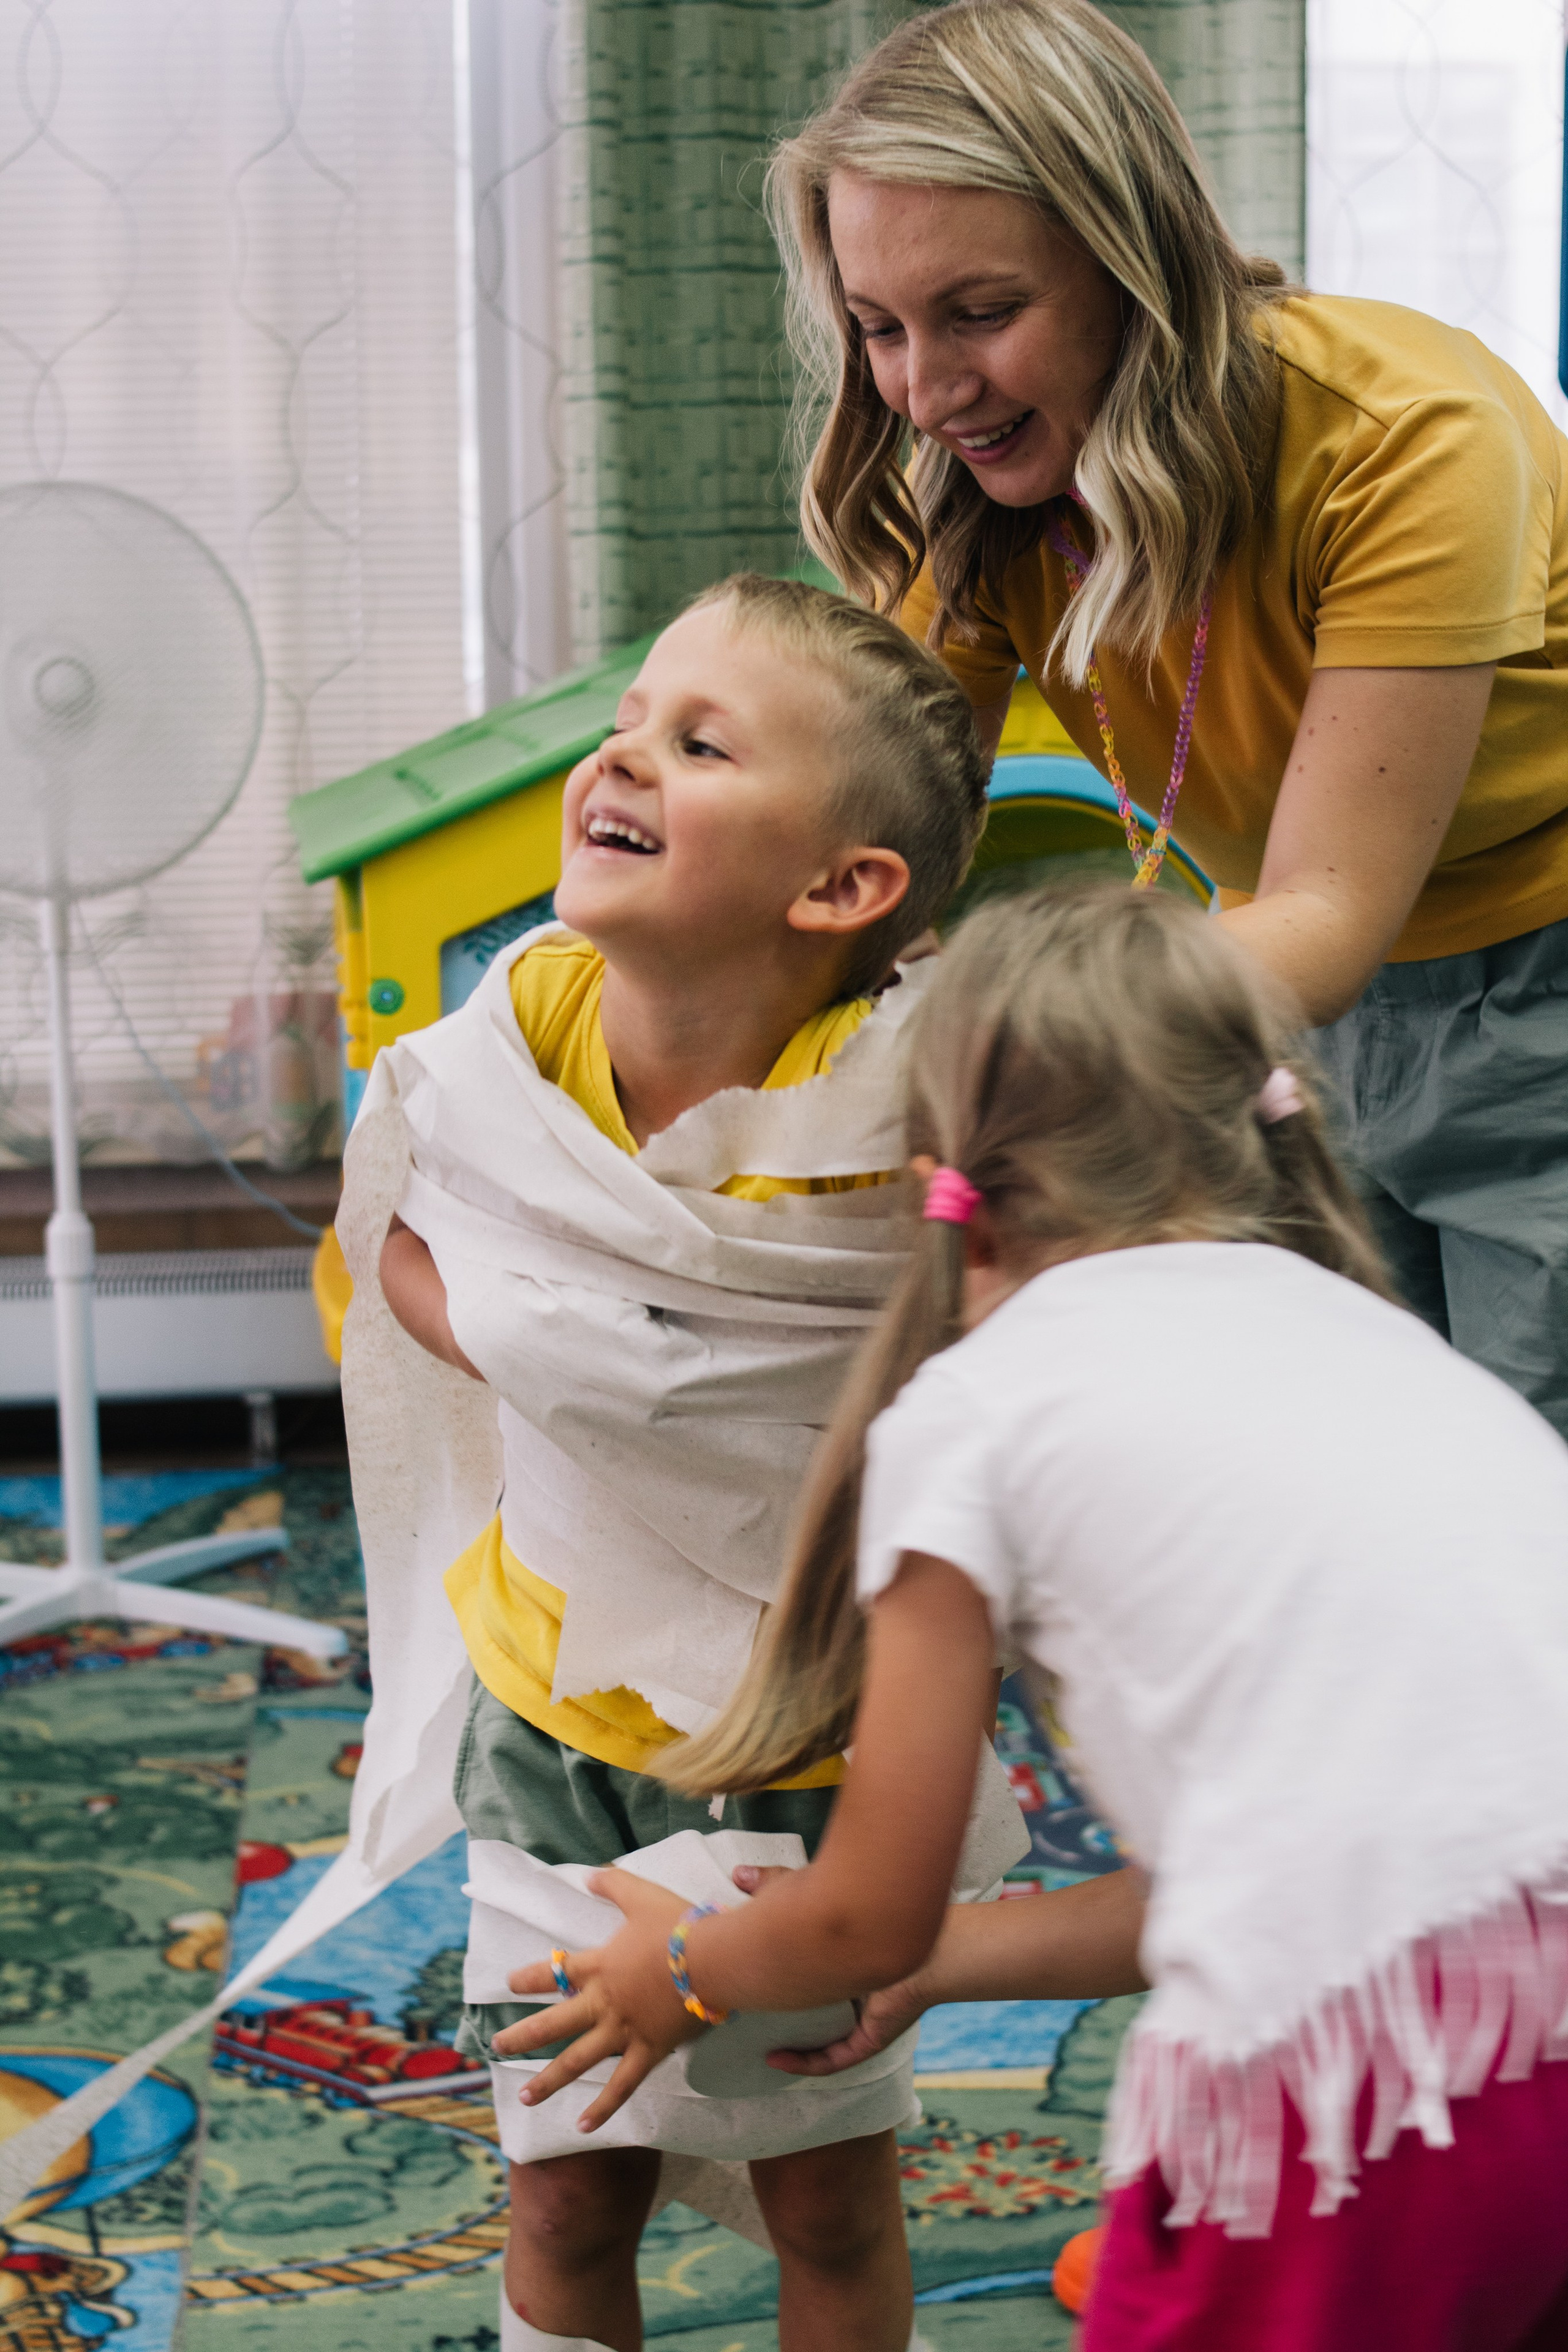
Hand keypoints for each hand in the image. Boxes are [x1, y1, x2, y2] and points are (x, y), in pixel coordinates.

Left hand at [491, 1871, 705, 2131]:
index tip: (508, 1984)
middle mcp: (604, 2002)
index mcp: (600, 1966)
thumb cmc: (679, 1926)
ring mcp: (624, 2031)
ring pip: (578, 2060)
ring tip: (524, 2097)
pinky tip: (583, 2127)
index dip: (530, 1978)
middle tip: (496, 2046)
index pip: (556, 1971)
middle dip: (522, 2035)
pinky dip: (603, 2107)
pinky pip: (622, 2086)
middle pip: (554, 2022)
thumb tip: (590, 1875)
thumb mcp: (641, 1896)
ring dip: (549, 2080)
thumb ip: (613, 1885)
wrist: (714, 1959)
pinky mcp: (649, 2051)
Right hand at [725, 1864, 931, 2078]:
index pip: (803, 1981)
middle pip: (807, 2014)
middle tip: (739, 2013)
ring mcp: (861, 2021)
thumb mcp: (819, 1899)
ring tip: (752, 2042)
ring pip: (818, 2043)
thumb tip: (738, 1875)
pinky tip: (776, 2056)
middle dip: (775, 2017)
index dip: (776, 1983)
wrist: (927, 1934)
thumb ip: (779, 1888)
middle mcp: (851, 1997)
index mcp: (841, 1966)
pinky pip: (833, 2060)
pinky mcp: (869, 2039)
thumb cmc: (879, 1907)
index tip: (744, 1979)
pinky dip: (804, 2061)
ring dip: (788, 2047)